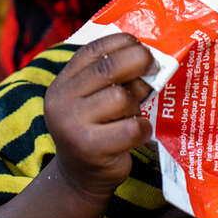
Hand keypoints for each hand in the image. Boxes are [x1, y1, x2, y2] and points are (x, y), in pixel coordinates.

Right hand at [44, 33, 153, 200]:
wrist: (80, 176)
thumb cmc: (96, 128)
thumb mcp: (93, 98)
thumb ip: (111, 76)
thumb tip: (149, 54)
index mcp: (64, 81)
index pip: (93, 50)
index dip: (122, 42)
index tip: (142, 46)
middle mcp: (62, 100)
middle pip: (109, 68)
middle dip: (139, 62)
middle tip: (154, 67)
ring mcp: (73, 125)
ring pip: (121, 98)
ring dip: (138, 103)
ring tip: (134, 112)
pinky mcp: (90, 148)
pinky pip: (132, 128)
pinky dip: (143, 129)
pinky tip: (138, 133)